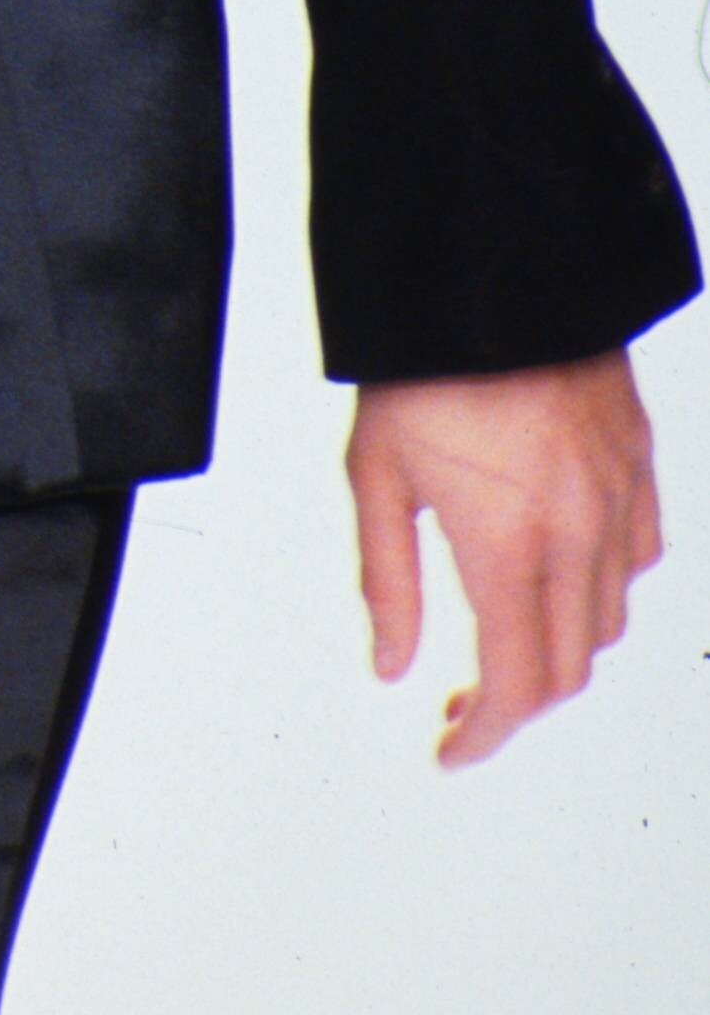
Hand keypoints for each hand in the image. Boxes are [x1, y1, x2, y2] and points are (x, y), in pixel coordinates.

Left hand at [347, 351, 661, 767]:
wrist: (489, 265)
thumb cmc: (422, 364)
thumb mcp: (374, 474)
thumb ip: (387, 581)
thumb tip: (391, 667)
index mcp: (509, 546)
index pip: (518, 685)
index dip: (486, 735)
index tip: (453, 749)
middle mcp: (578, 533)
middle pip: (570, 667)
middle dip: (517, 701)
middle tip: (464, 700)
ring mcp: (619, 496)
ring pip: (610, 617)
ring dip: (562, 648)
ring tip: (506, 636)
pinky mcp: (638, 459)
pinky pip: (640, 554)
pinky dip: (606, 586)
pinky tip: (562, 572)